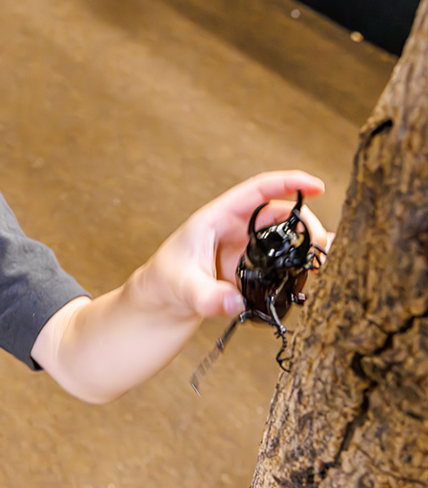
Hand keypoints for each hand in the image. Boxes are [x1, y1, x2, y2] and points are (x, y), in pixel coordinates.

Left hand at [139, 171, 329, 319]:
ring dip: (306, 241)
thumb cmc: (166, 283)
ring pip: (284, 234)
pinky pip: (282, 257)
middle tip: (322, 245)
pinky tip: (322, 265)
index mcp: (216, 218)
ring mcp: (245, 246)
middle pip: (279, 213)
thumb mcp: (183, 288)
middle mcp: (235, 227)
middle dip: (306, 222)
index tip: (316, 186)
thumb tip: (235, 303)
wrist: (163, 300)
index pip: (256, 191)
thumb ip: (207, 297)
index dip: (287, 183)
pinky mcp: (252, 266)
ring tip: (324, 259)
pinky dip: (302, 258)